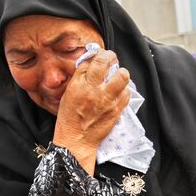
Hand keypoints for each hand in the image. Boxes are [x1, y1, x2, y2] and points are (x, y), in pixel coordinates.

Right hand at [53, 49, 129, 174]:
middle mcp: (93, 90)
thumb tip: (91, 62)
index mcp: (79, 85)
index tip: (101, 56)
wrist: (76, 141)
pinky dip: (123, 90)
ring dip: (121, 74)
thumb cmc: (69, 118)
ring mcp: (107, 101)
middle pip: (108, 63)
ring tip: (117, 77)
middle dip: (111, 58)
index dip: (99, 54)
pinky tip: (118, 93)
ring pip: (122, 76)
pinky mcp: (116, 110)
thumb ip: (80, 77)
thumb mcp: (68, 94)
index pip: (93, 60)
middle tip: (111, 61)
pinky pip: (127, 93)